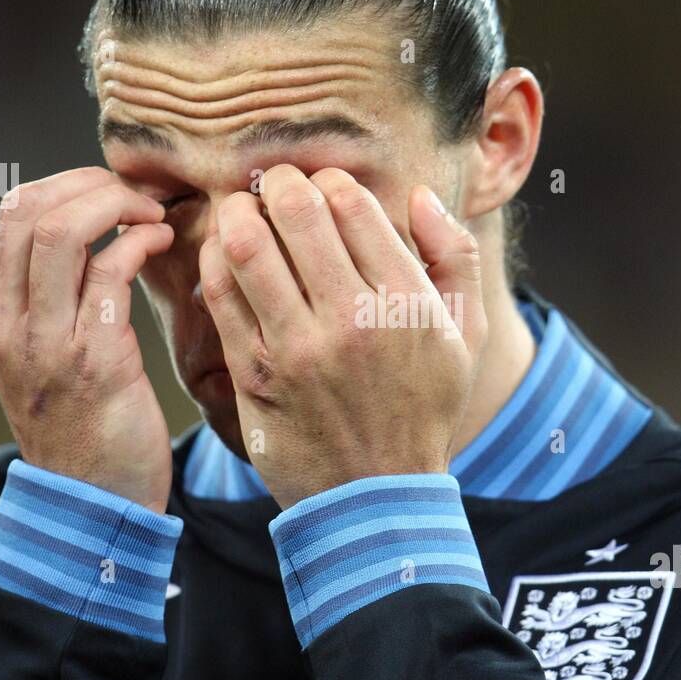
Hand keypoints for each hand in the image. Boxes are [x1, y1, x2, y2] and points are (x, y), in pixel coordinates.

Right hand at [0, 167, 174, 512]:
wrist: (91, 503)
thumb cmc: (83, 425)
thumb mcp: (45, 357)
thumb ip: (54, 299)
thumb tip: (92, 231)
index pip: (12, 212)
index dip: (68, 183)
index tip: (113, 189)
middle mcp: (10, 321)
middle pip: (32, 209)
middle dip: (94, 184)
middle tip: (139, 197)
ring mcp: (47, 341)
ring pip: (63, 230)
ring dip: (118, 206)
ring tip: (151, 216)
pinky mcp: (94, 359)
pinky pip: (110, 272)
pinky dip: (138, 243)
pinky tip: (159, 245)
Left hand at [198, 165, 486, 508]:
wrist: (378, 499)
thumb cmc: (423, 409)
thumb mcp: (466, 336)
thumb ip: (454, 257)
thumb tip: (416, 195)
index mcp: (407, 302)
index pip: (352, 202)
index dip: (329, 180)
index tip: (322, 189)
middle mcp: (352, 320)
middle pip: (297, 210)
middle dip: (279, 183)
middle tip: (275, 187)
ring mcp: (298, 349)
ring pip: (248, 245)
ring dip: (238, 212)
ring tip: (242, 211)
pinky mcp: (254, 374)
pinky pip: (221, 295)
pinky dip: (214, 259)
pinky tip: (222, 252)